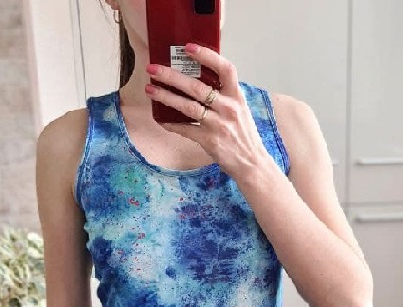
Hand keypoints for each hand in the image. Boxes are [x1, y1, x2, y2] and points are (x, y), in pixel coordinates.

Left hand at [145, 43, 269, 179]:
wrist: (251, 163)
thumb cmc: (243, 135)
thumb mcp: (240, 109)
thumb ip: (224, 95)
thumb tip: (200, 80)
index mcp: (236, 96)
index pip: (224, 69)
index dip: (206, 56)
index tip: (188, 48)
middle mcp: (228, 108)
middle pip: (197, 87)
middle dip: (172, 77)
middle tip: (154, 69)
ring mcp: (218, 125)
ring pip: (188, 107)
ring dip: (166, 97)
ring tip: (151, 90)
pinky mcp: (209, 141)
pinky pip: (185, 129)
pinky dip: (171, 124)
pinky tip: (160, 118)